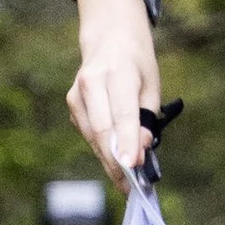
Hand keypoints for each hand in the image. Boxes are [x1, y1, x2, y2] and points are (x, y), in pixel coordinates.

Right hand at [67, 0, 160, 187]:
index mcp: (117, 71)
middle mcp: (91, 82)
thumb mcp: (152, 84)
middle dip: (116, 161)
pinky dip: (102, 149)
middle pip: (102, 129)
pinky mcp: (72, 104)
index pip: (122, 112)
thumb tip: (140, 149)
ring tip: (125, 182)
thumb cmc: (136, 62)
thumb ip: (146, 117)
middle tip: (130, 186)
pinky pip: (89, 133)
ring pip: (92, 136)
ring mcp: (77, 93)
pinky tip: (114, 160)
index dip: (127, 141)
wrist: (109, 37)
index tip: (133, 166)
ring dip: (108, 161)